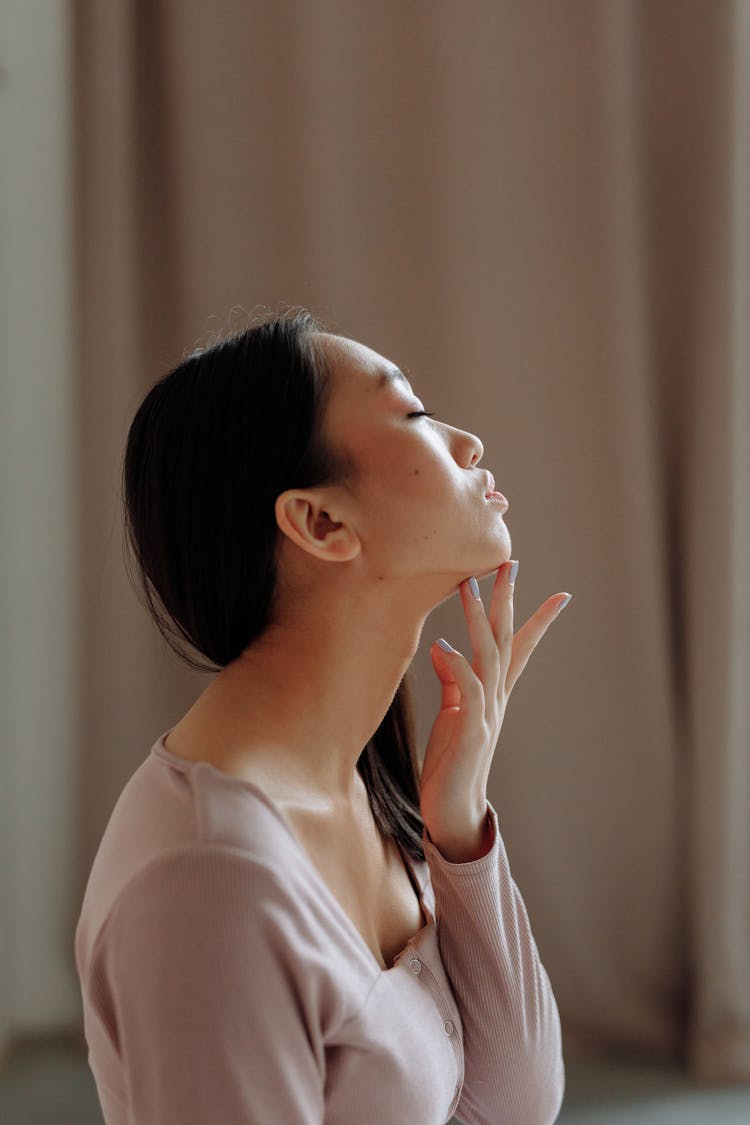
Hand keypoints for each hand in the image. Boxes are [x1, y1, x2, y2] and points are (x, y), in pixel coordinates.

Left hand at [419, 561, 570, 858]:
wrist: (453, 813)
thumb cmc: (452, 765)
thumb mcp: (452, 716)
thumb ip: (453, 683)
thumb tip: (443, 648)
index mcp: (494, 695)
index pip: (519, 649)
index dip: (537, 620)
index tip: (560, 594)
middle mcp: (496, 700)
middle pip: (506, 640)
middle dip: (508, 601)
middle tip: (509, 563)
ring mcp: (487, 715)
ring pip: (488, 656)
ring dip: (478, 619)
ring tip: (467, 585)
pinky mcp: (470, 733)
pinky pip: (467, 692)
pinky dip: (457, 666)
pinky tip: (442, 645)